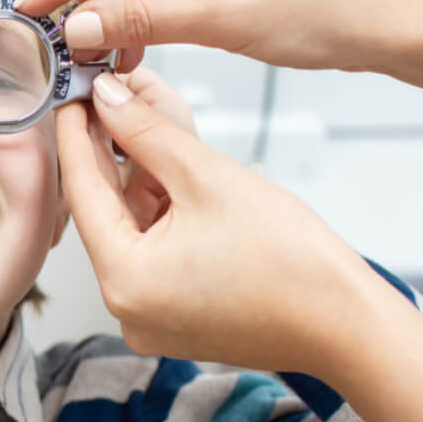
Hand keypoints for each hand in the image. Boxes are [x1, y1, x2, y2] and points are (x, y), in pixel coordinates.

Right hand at [18, 0, 411, 72]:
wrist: (390, 20)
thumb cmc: (330, 1)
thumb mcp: (217, 15)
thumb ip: (138, 18)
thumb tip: (81, 26)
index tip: (34, 6)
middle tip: (60, 40)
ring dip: (124, 9)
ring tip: (97, 54)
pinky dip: (153, 9)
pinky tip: (132, 43)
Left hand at [57, 70, 392, 373]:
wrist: (349, 323)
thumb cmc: (293, 264)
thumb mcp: (208, 177)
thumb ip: (147, 134)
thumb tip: (108, 101)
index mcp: (124, 280)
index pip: (83, 193)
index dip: (77, 136)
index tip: (74, 98)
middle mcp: (128, 309)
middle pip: (106, 213)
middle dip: (111, 154)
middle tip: (109, 101)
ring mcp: (152, 319)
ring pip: (132, 231)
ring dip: (139, 180)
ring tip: (144, 124)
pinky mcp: (178, 318)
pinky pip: (154, 254)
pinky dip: (161, 214)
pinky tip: (169, 170)